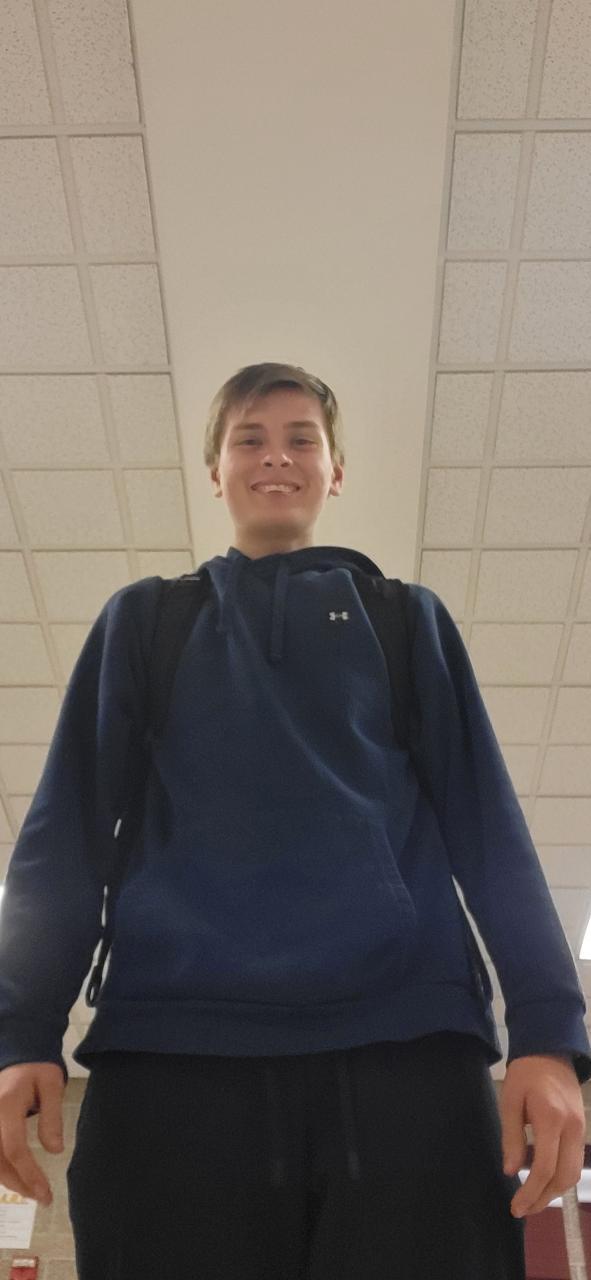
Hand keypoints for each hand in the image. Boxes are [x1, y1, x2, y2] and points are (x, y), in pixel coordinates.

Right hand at [0, 1063, 64, 1204]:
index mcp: (6, 1105)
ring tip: (34, 1192)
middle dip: (20, 1184)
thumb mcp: (52, 1085)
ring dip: (10, 1181)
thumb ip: (52, 1117)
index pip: (14, 1148)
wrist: (17, 1055)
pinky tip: (19, 1179)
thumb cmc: (37, 1069)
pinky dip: (3, 1170)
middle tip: (43, 1198)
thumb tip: (55, 1151)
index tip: (46, 1192)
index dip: (29, 1174)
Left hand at [500, 1054, 585, 1217]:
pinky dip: (561, 1177)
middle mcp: (572, 1128)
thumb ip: (511, 1136)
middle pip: (564, 1176)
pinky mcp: (582, 1128)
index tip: (515, 1206)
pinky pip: (575, 1161)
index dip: (530, 1191)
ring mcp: (581, 1129)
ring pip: (573, 1172)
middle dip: (543, 1198)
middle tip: (522, 1209)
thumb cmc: (525, 1074)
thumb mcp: (509, 1100)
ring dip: (554, 1191)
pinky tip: (544, 1181)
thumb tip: (510, 1171)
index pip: (545, 1167)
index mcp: (551, 1118)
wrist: (550, 1050)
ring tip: (531, 1200)